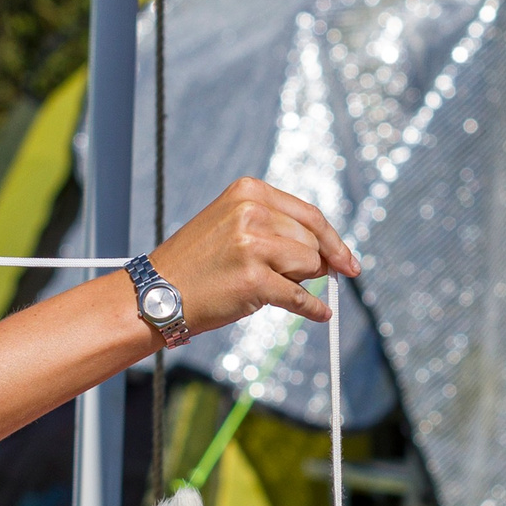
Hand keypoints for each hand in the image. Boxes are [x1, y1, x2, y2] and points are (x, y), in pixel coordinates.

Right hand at [152, 178, 359, 332]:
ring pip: (309, 266)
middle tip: (299, 279)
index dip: (333, 240)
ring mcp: (254, 245)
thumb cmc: (197, 263)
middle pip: (313, 241)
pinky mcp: (255, 280)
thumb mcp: (232, 224)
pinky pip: (300, 297)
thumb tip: (328, 253)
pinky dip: (313, 308)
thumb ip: (275, 227)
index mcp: (249, 192)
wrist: (158, 293)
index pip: (310, 214)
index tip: (348, 260)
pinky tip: (321, 313)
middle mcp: (252, 212)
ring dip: (301, 282)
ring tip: (272, 287)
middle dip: (313, 264)